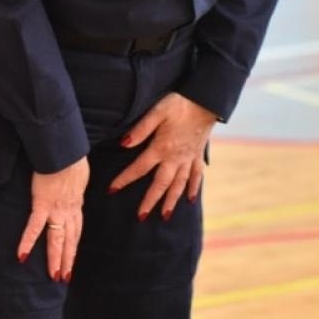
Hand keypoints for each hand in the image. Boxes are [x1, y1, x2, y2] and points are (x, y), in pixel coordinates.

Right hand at [18, 155, 88, 280]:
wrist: (64, 151)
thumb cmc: (70, 158)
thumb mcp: (78, 175)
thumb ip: (74, 184)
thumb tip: (72, 185)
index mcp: (75, 203)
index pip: (76, 230)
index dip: (74, 245)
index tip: (72, 259)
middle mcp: (69, 210)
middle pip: (70, 239)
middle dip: (68, 259)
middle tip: (65, 277)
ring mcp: (56, 209)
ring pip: (57, 239)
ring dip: (56, 258)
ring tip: (54, 275)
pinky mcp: (42, 204)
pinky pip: (35, 227)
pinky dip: (28, 242)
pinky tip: (22, 256)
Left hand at [110, 92, 218, 219]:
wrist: (207, 100)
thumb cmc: (180, 104)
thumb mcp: (157, 112)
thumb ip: (140, 129)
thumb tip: (123, 144)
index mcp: (161, 148)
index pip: (139, 168)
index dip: (124, 179)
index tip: (111, 190)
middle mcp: (175, 158)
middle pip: (160, 184)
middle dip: (150, 201)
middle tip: (141, 217)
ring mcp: (188, 158)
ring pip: (179, 184)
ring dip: (171, 201)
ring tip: (165, 216)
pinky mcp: (198, 155)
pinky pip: (196, 175)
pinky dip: (193, 188)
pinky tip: (190, 199)